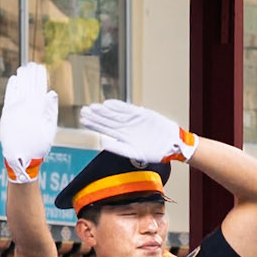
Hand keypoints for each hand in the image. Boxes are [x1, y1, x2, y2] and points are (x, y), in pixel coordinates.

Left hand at [1, 63, 58, 181]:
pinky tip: (13, 79)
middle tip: (32, 64)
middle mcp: (25, 107)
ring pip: (18, 89)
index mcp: (37, 109)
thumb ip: (50, 110)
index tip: (41, 67)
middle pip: (29, 86)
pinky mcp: (6, 114)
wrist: (19, 158)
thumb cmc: (38, 146)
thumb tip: (51, 93)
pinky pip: (9, 96)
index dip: (40, 76)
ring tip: (23, 68)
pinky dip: (11, 87)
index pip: (39, 88)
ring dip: (21, 77)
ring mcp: (14, 109)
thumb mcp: (49, 129)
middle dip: (31, 74)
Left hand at [79, 100, 194, 164]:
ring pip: (116, 114)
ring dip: (104, 110)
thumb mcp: (135, 153)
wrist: (172, 145)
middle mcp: (126, 128)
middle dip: (96, 115)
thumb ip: (118, 148)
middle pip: (108, 120)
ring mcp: (134, 120)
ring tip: (93, 107)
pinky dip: (118, 105)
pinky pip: (128, 109)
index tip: (83, 119)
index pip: (105, 129)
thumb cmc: (155, 152)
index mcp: (123, 137)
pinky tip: (108, 103)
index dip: (94, 124)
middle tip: (83, 110)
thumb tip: (102, 142)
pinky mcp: (142, 114)